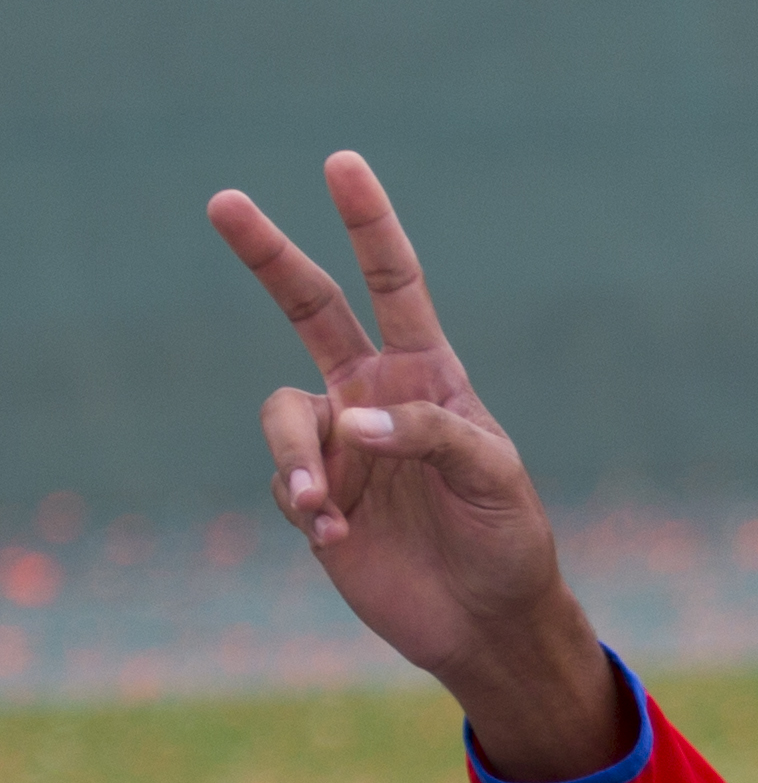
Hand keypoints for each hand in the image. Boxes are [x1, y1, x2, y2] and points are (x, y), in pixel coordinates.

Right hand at [207, 154, 620, 775]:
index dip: (369, 224)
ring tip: (325, 508)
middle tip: (224, 201)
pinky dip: (305, 506)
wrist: (485, 619)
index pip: (394, 284)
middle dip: (269, 255)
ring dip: (296, 457)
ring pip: (282, 416)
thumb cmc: (507, 539)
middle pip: (309, 307)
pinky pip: (285, 481)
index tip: (342, 164)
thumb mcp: (493, 477)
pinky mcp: (314, 496)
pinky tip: (340, 539)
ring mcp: (339, 445)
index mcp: (428, 375)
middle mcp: (374, 396)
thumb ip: (431, 434)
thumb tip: (351, 422)